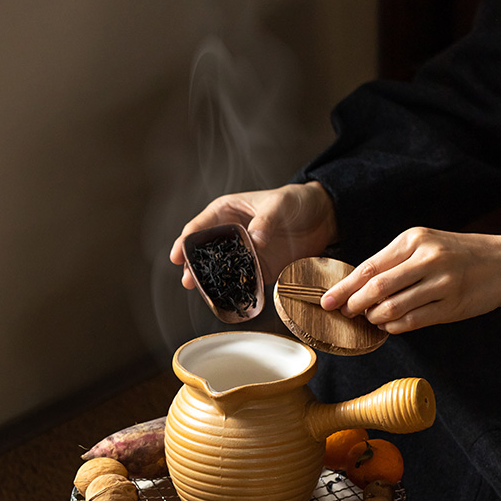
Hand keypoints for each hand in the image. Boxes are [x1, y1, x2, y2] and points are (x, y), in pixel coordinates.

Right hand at [169, 182, 337, 287]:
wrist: (323, 217)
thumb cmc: (296, 202)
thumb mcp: (279, 204)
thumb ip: (266, 220)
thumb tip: (255, 239)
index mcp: (227, 212)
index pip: (199, 227)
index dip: (185, 241)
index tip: (176, 255)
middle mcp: (232, 234)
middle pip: (205, 252)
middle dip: (194, 266)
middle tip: (187, 280)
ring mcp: (245, 253)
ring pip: (221, 270)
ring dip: (211, 281)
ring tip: (202, 292)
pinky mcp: (260, 269)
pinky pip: (244, 281)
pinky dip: (236, 290)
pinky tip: (229, 298)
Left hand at [320, 227, 500, 332]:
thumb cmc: (458, 254)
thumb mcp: (425, 245)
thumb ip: (394, 263)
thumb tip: (356, 287)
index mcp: (414, 240)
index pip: (369, 267)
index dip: (344, 287)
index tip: (326, 301)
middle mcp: (427, 258)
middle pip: (376, 288)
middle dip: (354, 304)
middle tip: (346, 312)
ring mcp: (441, 283)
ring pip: (392, 308)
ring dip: (375, 318)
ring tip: (372, 318)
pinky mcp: (451, 306)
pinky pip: (412, 322)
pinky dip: (394, 327)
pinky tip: (389, 325)